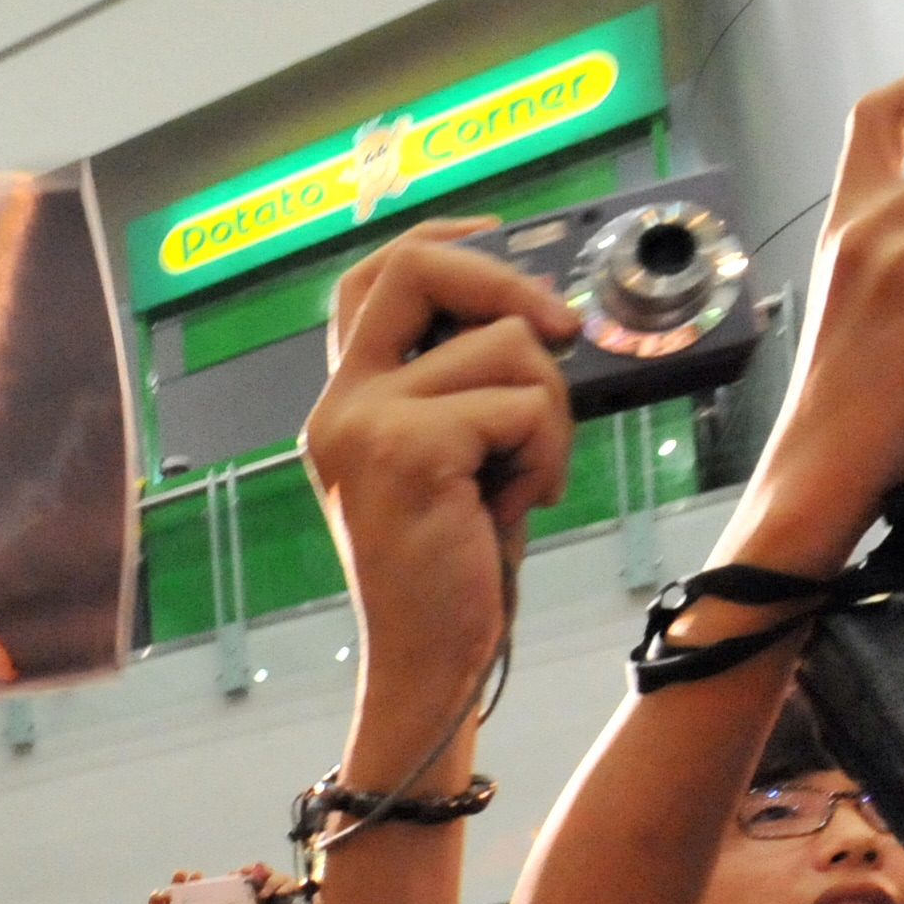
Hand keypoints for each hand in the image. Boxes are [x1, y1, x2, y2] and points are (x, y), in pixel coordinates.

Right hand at [303, 223, 577, 736]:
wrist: (430, 664)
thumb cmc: (454, 567)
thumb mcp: (459, 458)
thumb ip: (469, 385)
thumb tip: (542, 313)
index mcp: (345, 402)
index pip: (372, 277)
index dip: (443, 240)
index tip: (501, 239)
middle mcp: (340, 406)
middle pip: (417, 267)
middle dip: (509, 280)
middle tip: (562, 331)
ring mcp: (364, 425)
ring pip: (505, 343)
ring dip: (548, 410)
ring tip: (523, 477)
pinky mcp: (407, 452)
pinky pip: (520, 403)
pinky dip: (544, 452)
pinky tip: (518, 504)